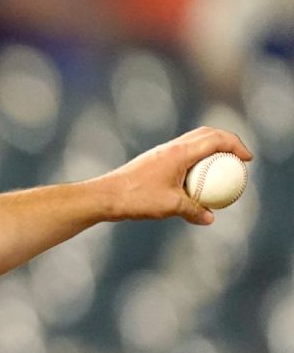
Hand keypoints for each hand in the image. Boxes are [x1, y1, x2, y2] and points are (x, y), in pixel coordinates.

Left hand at [102, 126, 252, 225]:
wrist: (105, 196)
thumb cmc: (137, 198)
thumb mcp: (170, 207)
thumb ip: (194, 210)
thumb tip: (210, 218)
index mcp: (179, 152)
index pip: (215, 139)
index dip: (236, 145)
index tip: (248, 159)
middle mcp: (171, 148)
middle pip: (206, 134)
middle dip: (227, 141)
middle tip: (239, 158)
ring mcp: (160, 153)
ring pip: (193, 142)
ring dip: (211, 149)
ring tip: (222, 167)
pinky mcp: (153, 161)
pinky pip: (182, 154)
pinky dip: (196, 160)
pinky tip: (197, 179)